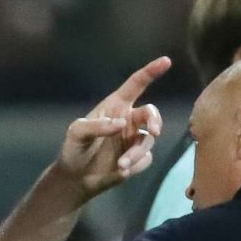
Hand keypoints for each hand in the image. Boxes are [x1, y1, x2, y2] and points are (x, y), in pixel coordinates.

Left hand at [54, 58, 169, 195]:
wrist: (76, 178)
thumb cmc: (74, 148)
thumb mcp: (77, 132)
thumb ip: (97, 125)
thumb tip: (122, 124)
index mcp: (116, 106)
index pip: (136, 84)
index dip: (151, 71)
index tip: (166, 61)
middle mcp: (129, 120)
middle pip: (152, 113)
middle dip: (155, 120)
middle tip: (153, 131)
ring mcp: (134, 140)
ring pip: (148, 141)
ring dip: (136, 152)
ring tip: (121, 164)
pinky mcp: (137, 159)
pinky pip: (146, 159)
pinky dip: (135, 164)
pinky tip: (120, 169)